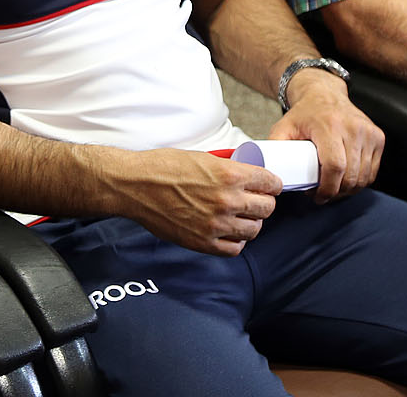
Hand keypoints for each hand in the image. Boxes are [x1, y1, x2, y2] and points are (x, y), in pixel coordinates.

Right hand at [119, 148, 280, 255]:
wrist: (134, 185)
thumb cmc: (161, 167)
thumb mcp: (202, 157)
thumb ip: (228, 168)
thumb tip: (247, 175)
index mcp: (229, 174)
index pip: (271, 183)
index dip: (271, 184)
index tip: (268, 187)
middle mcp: (227, 200)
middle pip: (267, 208)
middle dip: (264, 203)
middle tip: (255, 201)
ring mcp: (216, 224)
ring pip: (254, 230)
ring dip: (250, 223)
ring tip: (240, 218)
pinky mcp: (203, 242)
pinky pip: (234, 248)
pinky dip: (235, 241)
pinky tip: (228, 232)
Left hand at [268, 68, 382, 201]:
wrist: (325, 94)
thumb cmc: (303, 114)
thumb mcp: (283, 127)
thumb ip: (274, 147)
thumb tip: (267, 173)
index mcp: (329, 125)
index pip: (335, 166)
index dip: (327, 188)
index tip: (317, 197)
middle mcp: (353, 128)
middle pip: (351, 175)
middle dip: (337, 193)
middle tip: (322, 196)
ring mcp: (368, 132)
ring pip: (364, 176)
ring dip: (349, 190)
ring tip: (333, 190)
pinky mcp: (378, 137)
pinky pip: (373, 170)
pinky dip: (362, 181)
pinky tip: (348, 183)